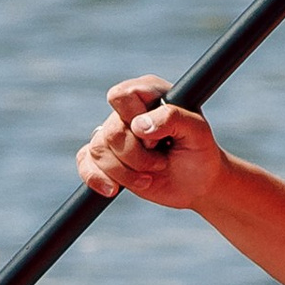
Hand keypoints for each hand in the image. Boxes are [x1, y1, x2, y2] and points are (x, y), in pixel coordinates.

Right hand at [77, 74, 224, 210]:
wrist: (198, 183)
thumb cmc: (200, 152)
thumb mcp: (198, 132)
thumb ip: (173, 118)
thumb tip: (139, 125)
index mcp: (148, 94)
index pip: (120, 96)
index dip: (132, 118)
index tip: (157, 138)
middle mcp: (127, 111)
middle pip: (110, 131)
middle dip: (136, 156)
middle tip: (161, 162)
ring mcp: (114, 134)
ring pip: (97, 150)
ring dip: (125, 172)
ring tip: (150, 176)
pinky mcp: (106, 157)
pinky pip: (84, 162)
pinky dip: (96, 178)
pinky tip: (114, 190)